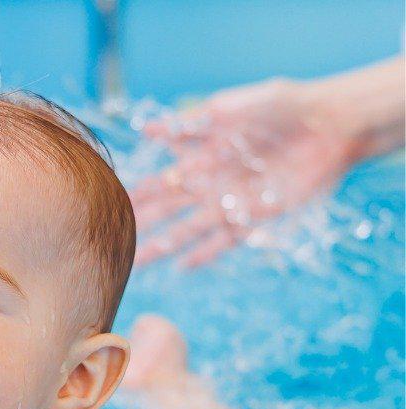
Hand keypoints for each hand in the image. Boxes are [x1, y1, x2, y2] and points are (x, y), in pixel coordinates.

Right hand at [132, 78, 355, 267]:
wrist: (333, 125)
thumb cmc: (289, 106)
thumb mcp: (242, 105)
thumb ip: (201, 120)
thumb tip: (152, 130)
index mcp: (204, 155)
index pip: (162, 178)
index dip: (136, 192)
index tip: (109, 205)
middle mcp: (212, 182)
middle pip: (168, 209)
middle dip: (141, 224)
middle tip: (110, 241)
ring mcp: (231, 202)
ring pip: (188, 229)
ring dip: (163, 246)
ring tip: (137, 263)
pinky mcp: (254, 217)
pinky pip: (223, 240)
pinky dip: (204, 254)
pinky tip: (183, 268)